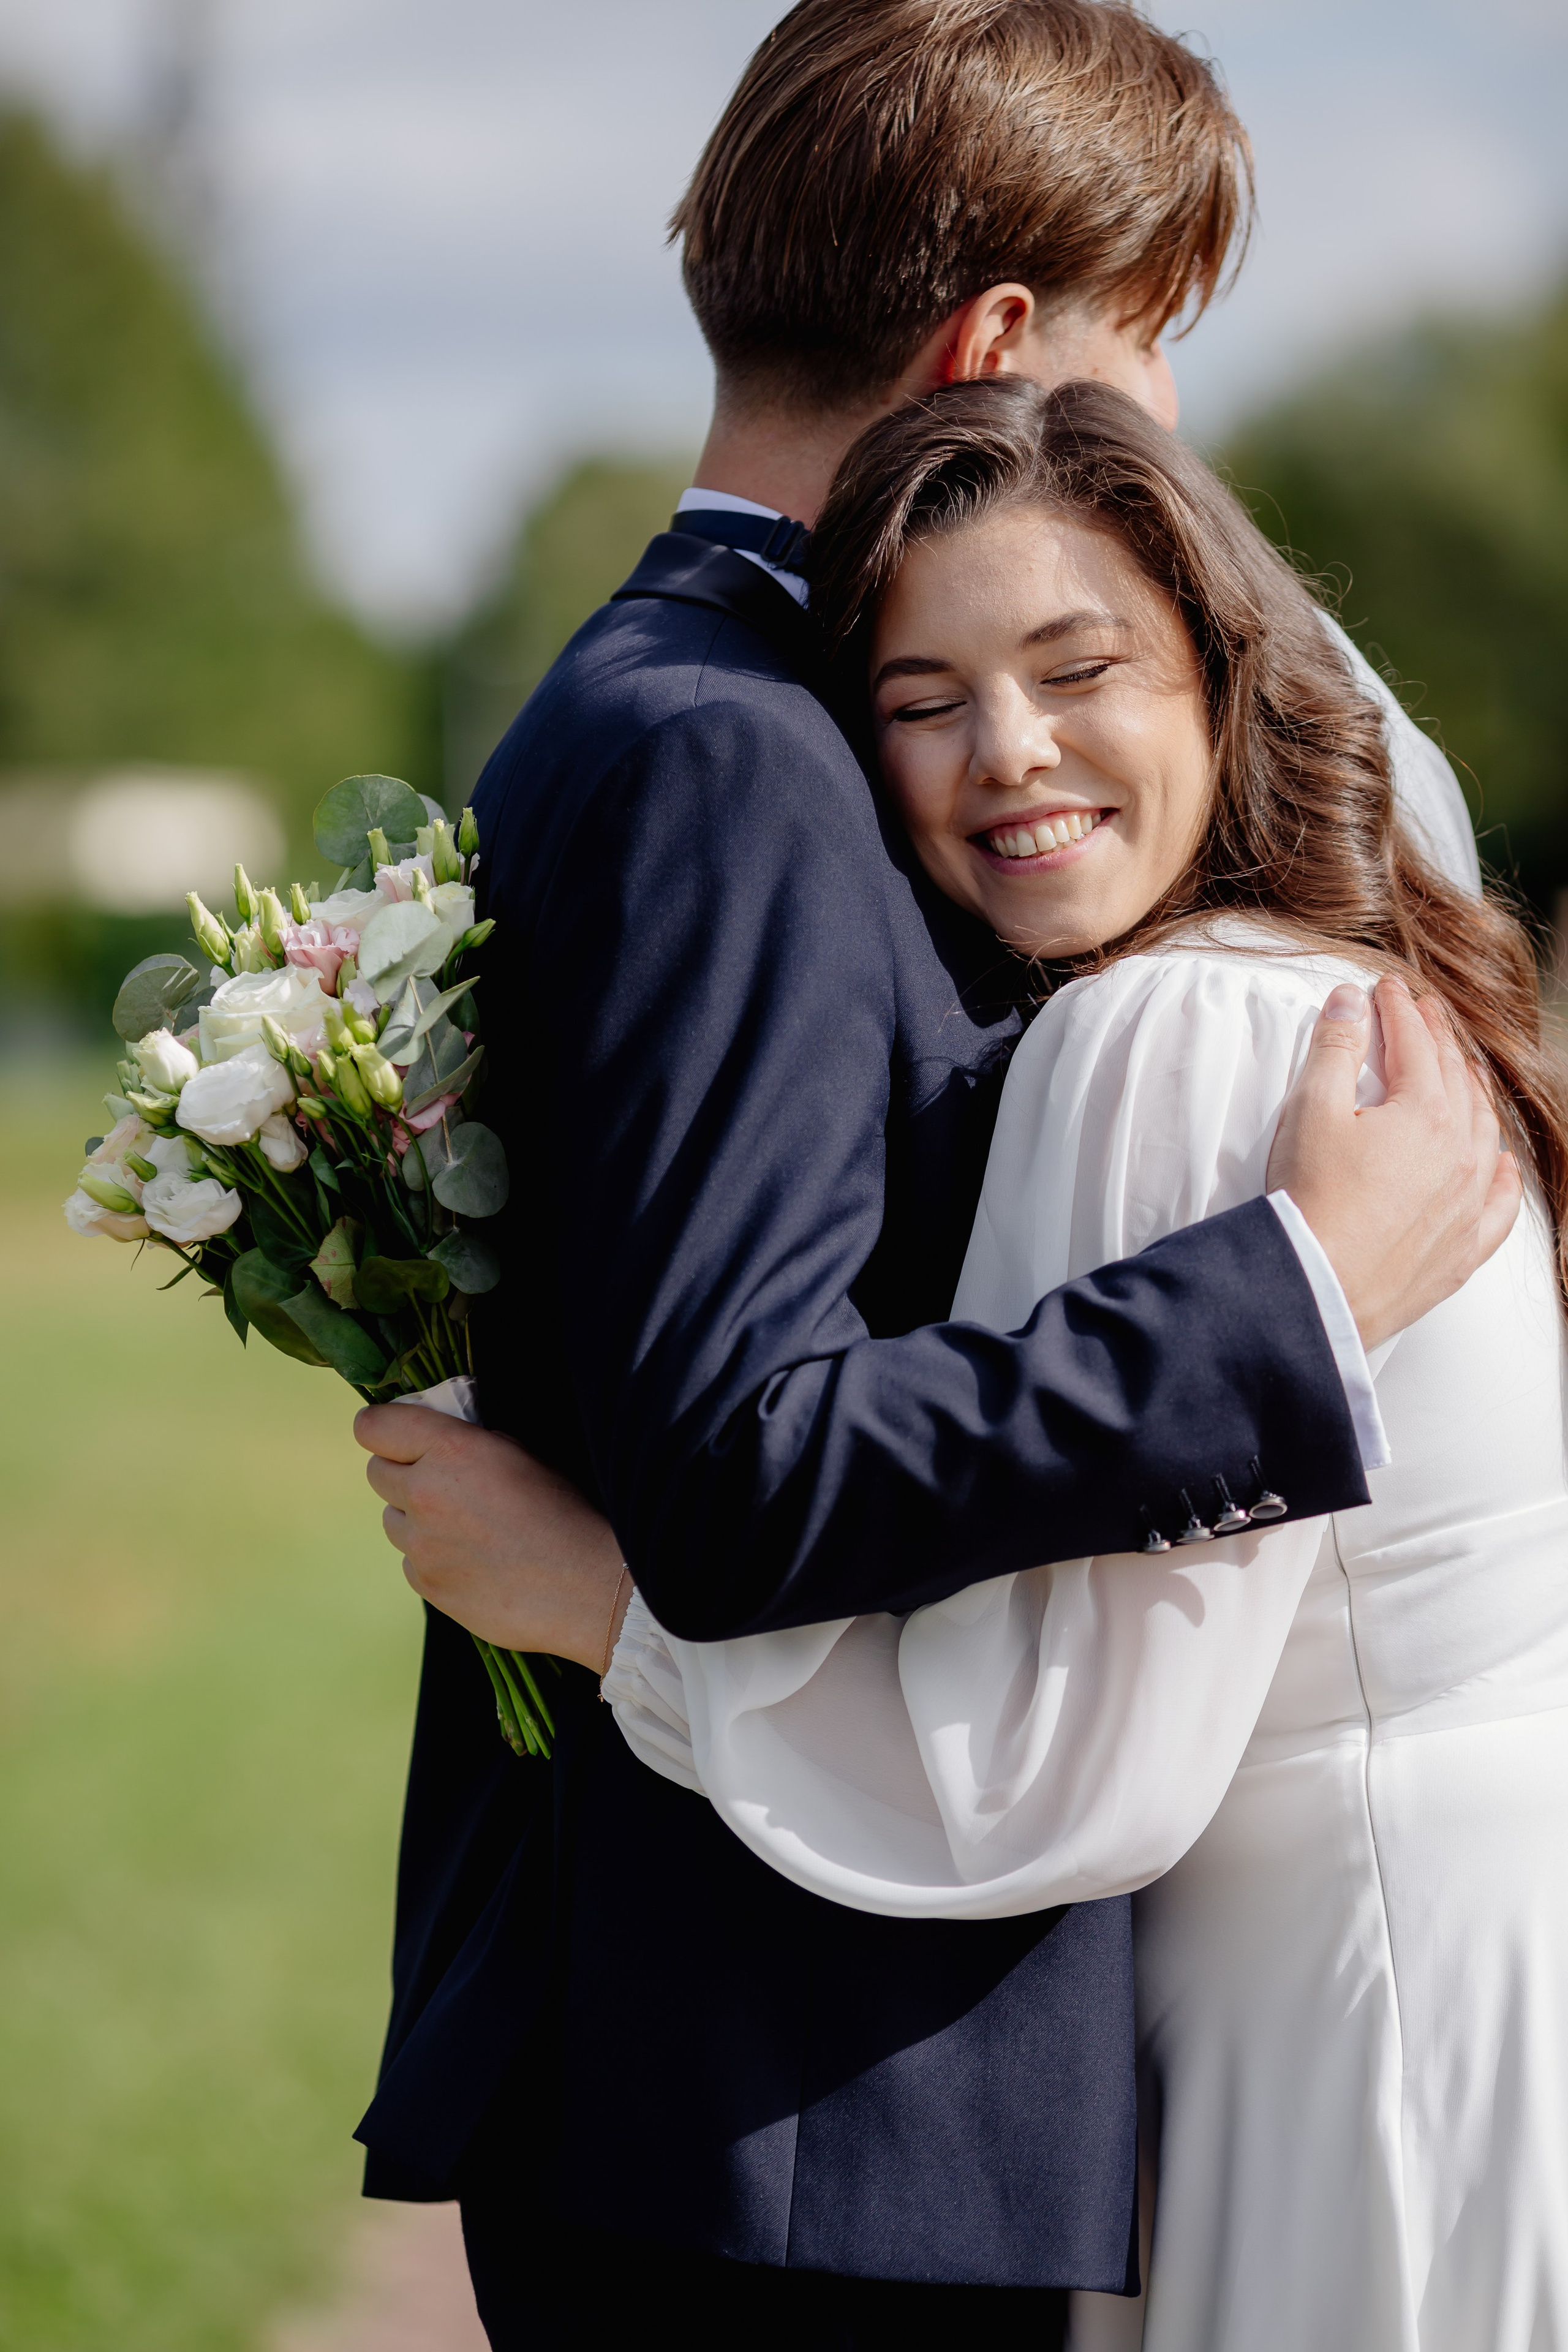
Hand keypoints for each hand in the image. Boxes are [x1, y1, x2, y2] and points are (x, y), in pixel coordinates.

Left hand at [353, 1406, 629, 1671]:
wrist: (586, 1587)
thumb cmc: (565, 1511)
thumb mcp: (521, 1452)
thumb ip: (467, 1440)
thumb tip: (436, 1437)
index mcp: (451, 1450)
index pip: (373, 1427)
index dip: (380, 1427)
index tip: (394, 1434)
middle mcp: (425, 1494)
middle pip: (377, 1472)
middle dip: (402, 1470)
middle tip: (441, 1480)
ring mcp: (421, 1546)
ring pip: (391, 1520)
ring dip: (415, 1517)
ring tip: (464, 1526)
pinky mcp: (427, 1585)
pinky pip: (411, 1561)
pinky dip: (431, 1557)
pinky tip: (473, 1560)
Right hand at [1268, 975, 1521, 1348]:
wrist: (1314, 1288)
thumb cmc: (1309, 1201)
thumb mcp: (1310, 1109)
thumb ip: (1334, 1047)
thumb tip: (1349, 1001)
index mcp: (1425, 1114)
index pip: (1416, 1045)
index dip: (1399, 1010)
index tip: (1386, 990)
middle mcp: (1461, 1156)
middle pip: (1455, 1081)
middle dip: (1437, 1041)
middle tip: (1423, 1015)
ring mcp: (1468, 1205)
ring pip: (1486, 1135)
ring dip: (1472, 1095)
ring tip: (1461, 1074)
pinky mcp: (1462, 1250)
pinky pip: (1501, 1205)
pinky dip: (1504, 1178)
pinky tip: (1501, 1165)